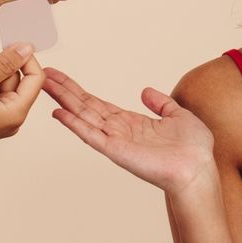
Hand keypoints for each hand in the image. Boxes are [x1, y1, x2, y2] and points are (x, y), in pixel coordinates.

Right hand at [42, 68, 214, 197]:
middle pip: (84, 107)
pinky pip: (91, 135)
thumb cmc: (193, 148)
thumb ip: (160, 103)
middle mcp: (118, 131)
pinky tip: (59, 113)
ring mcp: (115, 140)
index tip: (59, 77)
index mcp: (131, 122)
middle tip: (43, 74)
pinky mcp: (117, 151)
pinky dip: (75, 124)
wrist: (198, 168)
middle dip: (64, 90)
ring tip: (45, 86)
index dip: (77, 90)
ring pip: (83, 117)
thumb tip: (145, 91)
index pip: (97, 103)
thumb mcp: (177, 115)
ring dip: (64, 101)